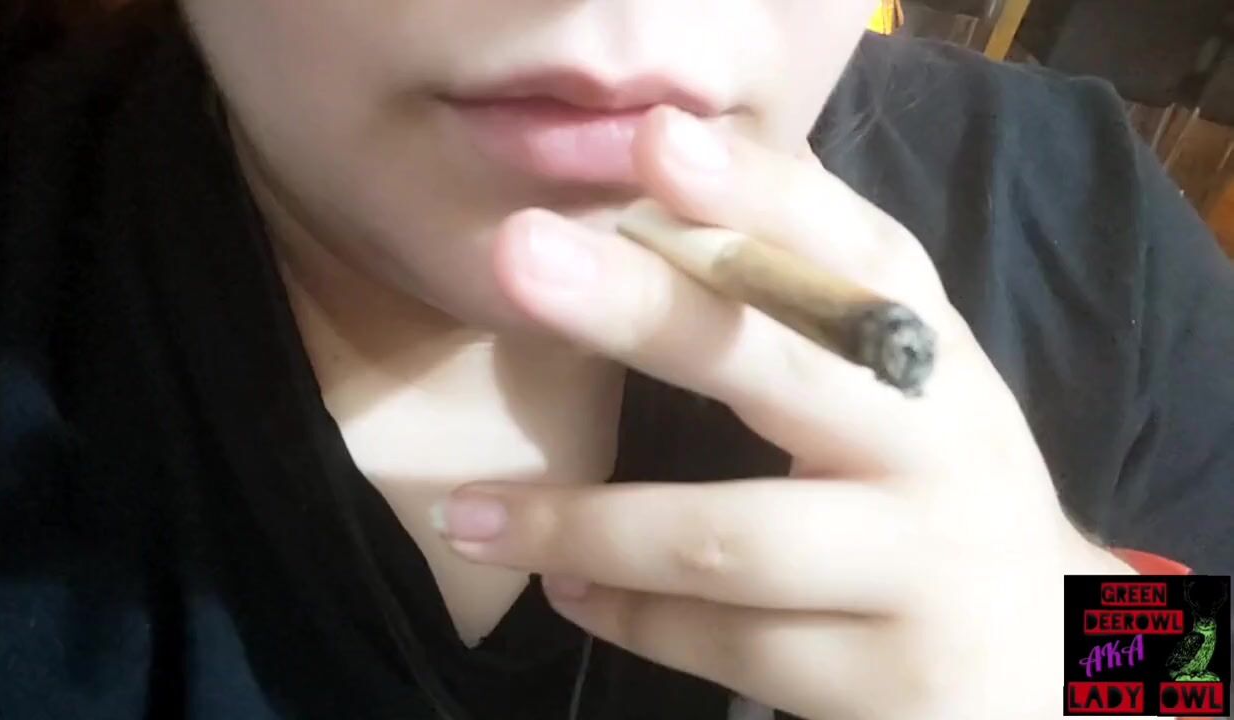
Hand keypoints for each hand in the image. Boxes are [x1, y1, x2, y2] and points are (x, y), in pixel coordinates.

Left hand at [438, 106, 1132, 719]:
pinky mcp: (885, 687)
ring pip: (725, 540)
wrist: (1054, 654)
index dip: (757, 196)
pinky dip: (629, 615)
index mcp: (931, 355)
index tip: (655, 143)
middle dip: (646, 312)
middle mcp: (937, 449)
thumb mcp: (902, 382)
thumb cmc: (932, 483)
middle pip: (783, 370)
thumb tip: (672, 173)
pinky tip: (566, 588)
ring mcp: (919, 574)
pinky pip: (726, 647)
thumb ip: (811, 296)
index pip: (851, 254)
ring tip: (473, 515)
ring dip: (584, 523)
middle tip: (522, 261)